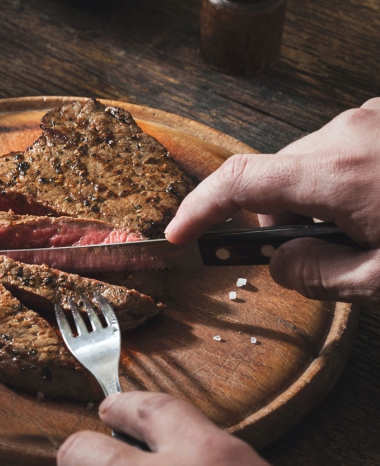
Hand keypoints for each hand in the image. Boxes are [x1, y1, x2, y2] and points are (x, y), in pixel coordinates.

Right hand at [165, 97, 379, 303]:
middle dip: (281, 216)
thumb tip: (280, 264)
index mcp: (339, 174)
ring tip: (369, 228)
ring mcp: (371, 117)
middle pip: (276, 175)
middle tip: (323, 253)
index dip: (199, 209)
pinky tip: (379, 201)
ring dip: (318, 197)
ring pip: (310, 162)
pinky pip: (342, 147)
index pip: (239, 182)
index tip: (180, 234)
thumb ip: (322, 275)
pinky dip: (346, 178)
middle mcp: (347, 133)